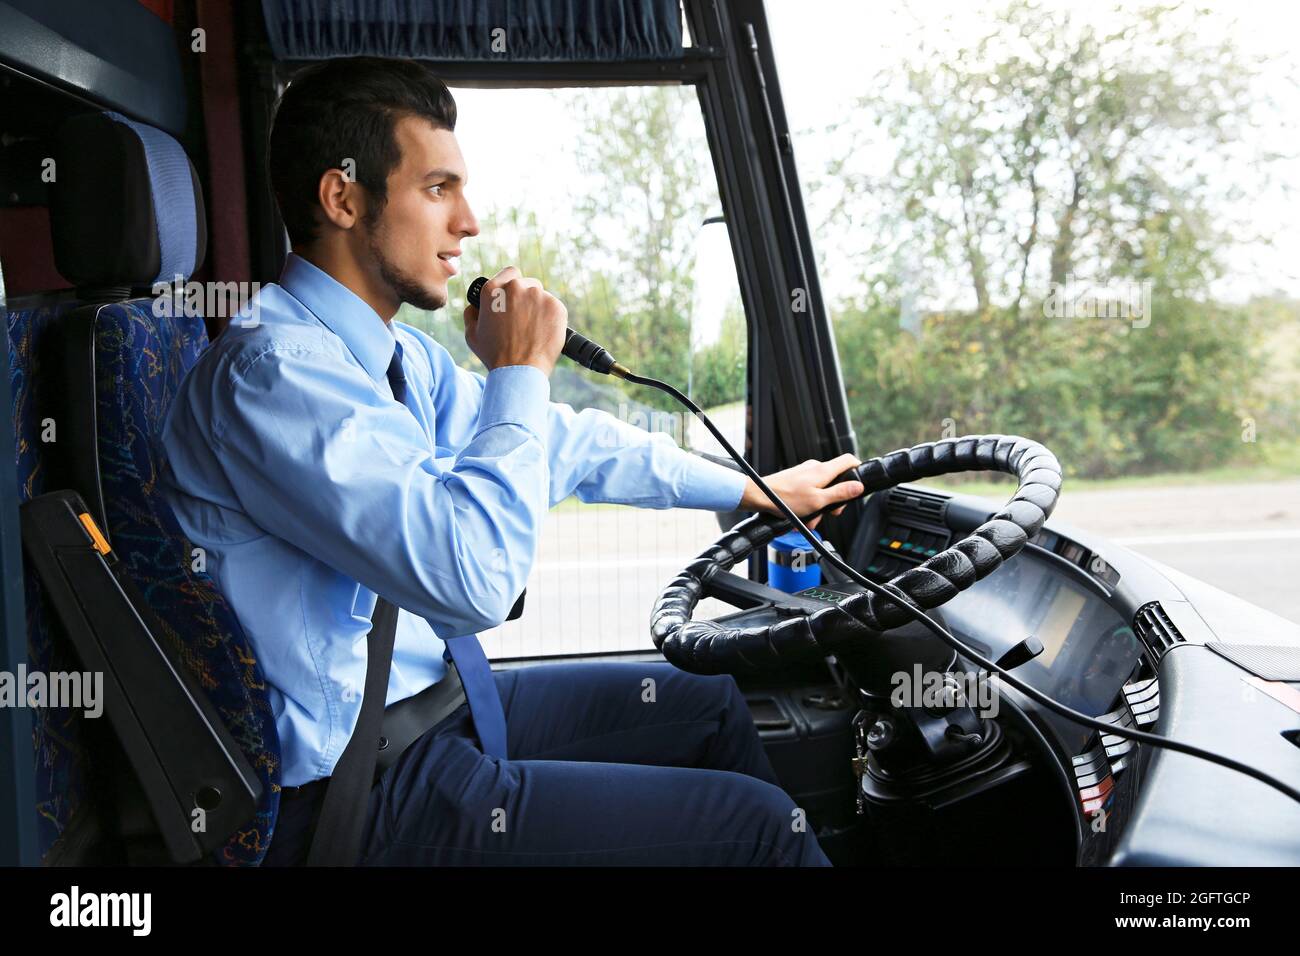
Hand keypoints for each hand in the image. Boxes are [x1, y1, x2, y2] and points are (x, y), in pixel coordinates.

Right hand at [463, 266, 566, 375]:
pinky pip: (554, 307)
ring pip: (541, 295)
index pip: (509, 272)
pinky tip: (543, 332)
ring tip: (533, 329)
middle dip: (526, 297)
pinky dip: (551, 317)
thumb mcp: (472, 333)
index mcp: (493, 290)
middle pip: (526, 283)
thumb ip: (472, 313)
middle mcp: (516, 287)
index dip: (512, 283)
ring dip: (538, 307)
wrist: (519, 371)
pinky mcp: (556, 307)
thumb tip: (474, 305)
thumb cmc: (494, 355)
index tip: (515, 295)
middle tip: (523, 318)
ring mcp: (538, 296)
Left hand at [739, 453, 863, 528]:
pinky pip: (810, 491)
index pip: (849, 460)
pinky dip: (809, 504)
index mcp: (824, 470)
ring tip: (810, 519)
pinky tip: (802, 516)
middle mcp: (815, 468)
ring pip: (822, 489)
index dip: (858, 470)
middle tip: (829, 512)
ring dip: (819, 506)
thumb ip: (840, 493)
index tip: (860, 483)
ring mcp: (805, 473)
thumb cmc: (785, 498)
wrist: (760, 496)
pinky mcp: (796, 479)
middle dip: (835, 499)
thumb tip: (858, 486)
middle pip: (836, 480)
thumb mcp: (818, 501)